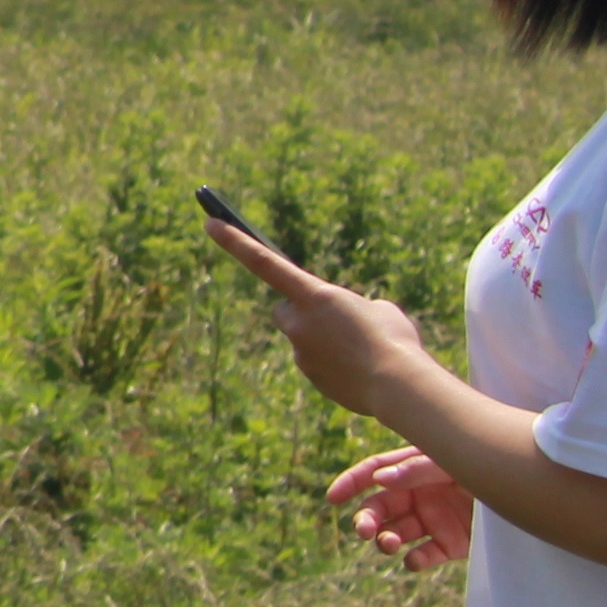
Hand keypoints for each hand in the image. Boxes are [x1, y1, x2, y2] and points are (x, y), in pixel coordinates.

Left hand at [205, 212, 433, 422]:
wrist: (396, 385)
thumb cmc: (394, 339)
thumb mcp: (378, 310)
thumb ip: (351, 309)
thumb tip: (344, 324)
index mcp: (314, 295)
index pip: (263, 262)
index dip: (233, 241)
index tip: (209, 222)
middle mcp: (298, 322)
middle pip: (284, 310)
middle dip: (299, 311)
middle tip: (328, 317)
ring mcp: (301, 352)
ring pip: (305, 339)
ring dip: (323, 339)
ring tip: (359, 347)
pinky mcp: (311, 377)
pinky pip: (318, 363)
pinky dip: (335, 363)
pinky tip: (360, 367)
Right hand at [329, 445, 475, 568]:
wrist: (529, 490)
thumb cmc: (487, 465)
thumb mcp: (451, 461)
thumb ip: (415, 469)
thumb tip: (378, 480)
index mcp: (413, 468)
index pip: (374, 473)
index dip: (351, 483)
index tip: (333, 498)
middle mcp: (418, 495)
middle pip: (380, 508)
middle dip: (367, 519)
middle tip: (365, 530)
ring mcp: (433, 520)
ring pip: (396, 534)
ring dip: (386, 540)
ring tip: (388, 544)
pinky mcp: (449, 545)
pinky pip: (423, 556)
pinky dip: (415, 560)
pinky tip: (415, 559)